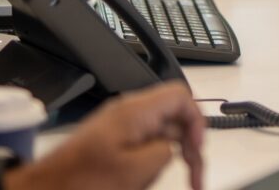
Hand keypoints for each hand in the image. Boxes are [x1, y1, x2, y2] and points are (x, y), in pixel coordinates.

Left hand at [3, 82, 204, 189]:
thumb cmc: (81, 183)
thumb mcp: (134, 171)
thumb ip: (164, 152)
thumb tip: (172, 146)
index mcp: (135, 111)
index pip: (181, 97)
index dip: (197, 122)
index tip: (197, 151)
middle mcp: (128, 112)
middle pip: (174, 117)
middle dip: (185, 147)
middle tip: (193, 177)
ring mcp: (118, 126)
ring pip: (160, 135)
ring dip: (164, 160)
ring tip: (148, 183)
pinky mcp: (110, 141)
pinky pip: (142, 146)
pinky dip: (148, 164)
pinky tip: (138, 182)